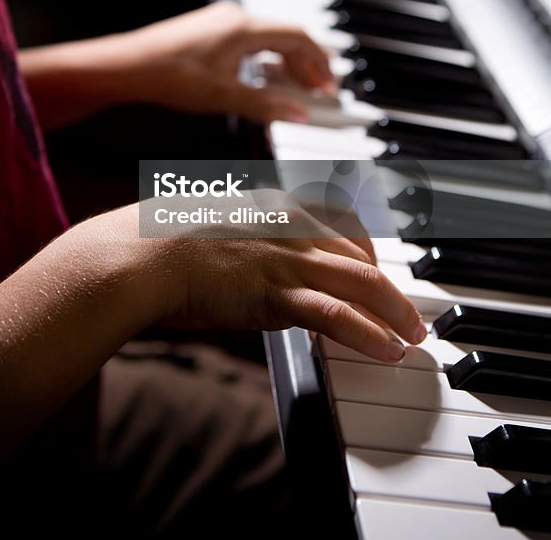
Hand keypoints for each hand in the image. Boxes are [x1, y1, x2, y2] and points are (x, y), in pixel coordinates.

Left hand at [129, 1, 334, 122]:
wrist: (127, 65)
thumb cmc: (170, 77)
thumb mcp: (223, 97)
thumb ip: (266, 105)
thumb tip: (301, 115)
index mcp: (245, 27)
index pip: (298, 36)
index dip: (319, 63)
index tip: (329, 86)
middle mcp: (236, 16)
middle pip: (286, 35)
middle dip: (306, 63)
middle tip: (319, 90)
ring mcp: (221, 20)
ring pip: (268, 36)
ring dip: (287, 60)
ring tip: (297, 86)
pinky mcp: (209, 28)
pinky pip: (250, 38)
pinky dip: (266, 56)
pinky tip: (265, 76)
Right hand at [147, 219, 423, 362]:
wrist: (138, 255)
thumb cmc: (158, 243)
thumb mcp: (207, 226)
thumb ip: (238, 238)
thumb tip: (245, 261)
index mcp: (273, 202)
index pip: (339, 220)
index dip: (366, 249)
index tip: (374, 270)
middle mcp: (288, 224)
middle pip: (358, 251)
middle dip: (390, 285)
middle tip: (407, 311)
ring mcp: (285, 257)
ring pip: (362, 281)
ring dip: (395, 312)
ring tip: (413, 335)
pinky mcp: (277, 292)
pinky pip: (338, 314)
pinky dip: (370, 334)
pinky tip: (388, 350)